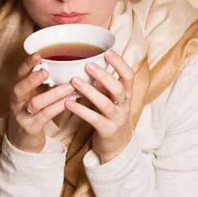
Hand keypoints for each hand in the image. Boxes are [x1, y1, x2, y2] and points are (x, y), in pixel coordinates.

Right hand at [7, 53, 76, 152]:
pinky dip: (58, 107)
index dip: (26, 64)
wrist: (23, 139)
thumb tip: (64, 64)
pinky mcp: (31, 127)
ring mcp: (22, 115)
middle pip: (19, 88)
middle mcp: (16, 101)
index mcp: (17, 89)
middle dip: (32, 79)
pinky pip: (45, 116)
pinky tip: (70, 101)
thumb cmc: (32, 111)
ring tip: (69, 87)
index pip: (18, 74)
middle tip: (46, 71)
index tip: (38, 55)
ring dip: (53, 94)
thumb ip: (42, 81)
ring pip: (35, 103)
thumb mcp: (33, 94)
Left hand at [65, 49, 133, 163]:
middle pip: (119, 88)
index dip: (120, 63)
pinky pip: (94, 119)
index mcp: (127, 94)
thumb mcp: (111, 97)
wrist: (116, 145)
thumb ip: (104, 83)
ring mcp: (116, 119)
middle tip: (88, 65)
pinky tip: (68, 103)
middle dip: (104, 76)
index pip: (129, 76)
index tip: (108, 51)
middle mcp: (124, 105)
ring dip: (90, 91)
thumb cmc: (110, 115)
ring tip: (74, 81)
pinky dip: (81, 110)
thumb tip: (90, 63)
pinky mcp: (107, 130)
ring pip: (105, 104)